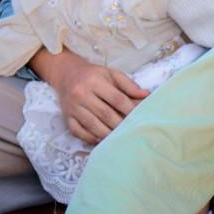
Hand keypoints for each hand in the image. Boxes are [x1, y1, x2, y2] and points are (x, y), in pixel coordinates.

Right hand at [32, 50, 148, 143]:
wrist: (67, 74)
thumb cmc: (94, 75)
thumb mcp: (112, 74)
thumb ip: (129, 85)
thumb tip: (146, 95)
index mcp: (95, 81)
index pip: (116, 98)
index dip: (130, 109)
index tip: (141, 117)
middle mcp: (81, 94)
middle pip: (105, 114)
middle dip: (121, 124)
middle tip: (133, 131)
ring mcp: (73, 108)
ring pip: (93, 125)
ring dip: (108, 134)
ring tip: (120, 138)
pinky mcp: (66, 118)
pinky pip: (79, 132)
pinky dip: (91, 138)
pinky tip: (102, 139)